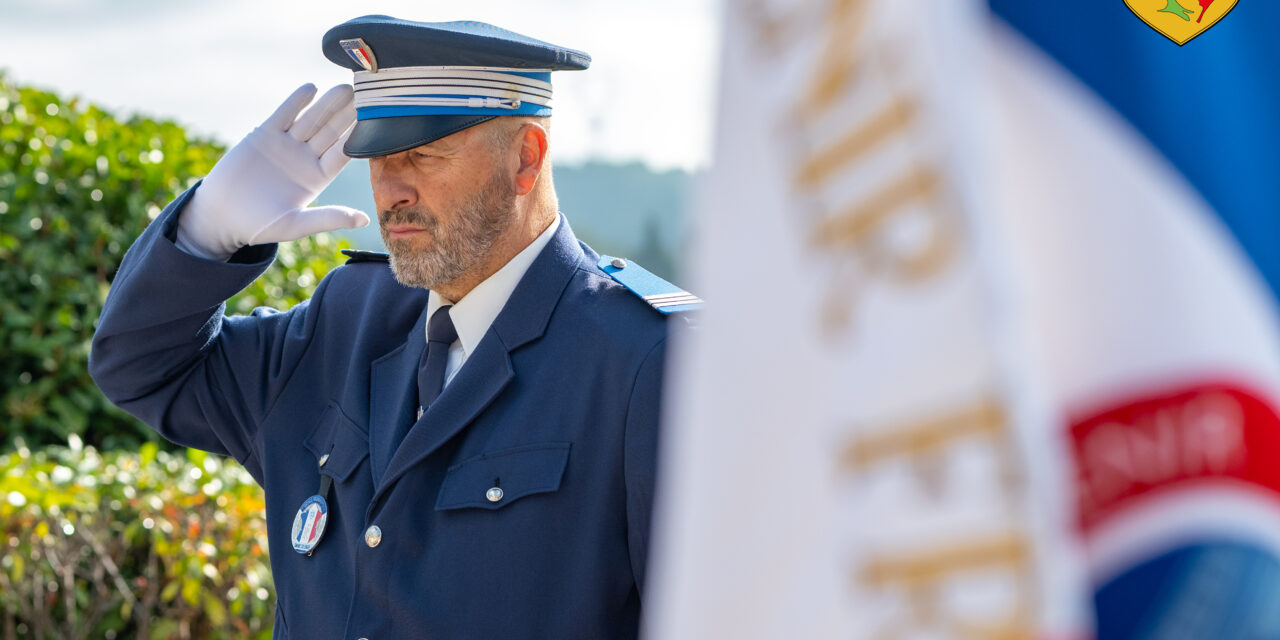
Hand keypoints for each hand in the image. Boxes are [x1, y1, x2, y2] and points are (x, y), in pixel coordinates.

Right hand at [175, 84, 369, 259]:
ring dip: (327, 104)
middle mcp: (305, 159)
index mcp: (317, 178)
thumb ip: (327, 218)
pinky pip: (283, 115)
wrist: (221, 215)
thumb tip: (364, 220)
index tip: (375, 125)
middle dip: (347, 116)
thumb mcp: (295, 225)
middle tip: (367, 97)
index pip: (341, 155)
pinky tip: (310, 88)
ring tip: (345, 88)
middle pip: (331, 133)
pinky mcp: (264, 136)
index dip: (357, 139)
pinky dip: (295, 102)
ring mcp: (285, 145)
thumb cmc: (259, 226)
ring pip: (311, 120)